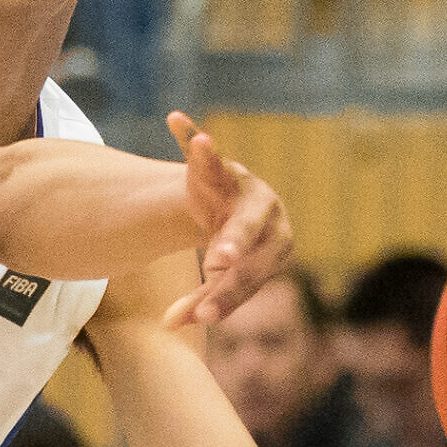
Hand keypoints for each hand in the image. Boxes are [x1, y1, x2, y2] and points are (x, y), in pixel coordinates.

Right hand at [158, 116, 291, 329]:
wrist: (238, 213)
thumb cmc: (233, 255)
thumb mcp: (222, 280)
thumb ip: (200, 301)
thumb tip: (168, 326)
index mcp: (277, 245)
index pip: (252, 275)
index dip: (228, 296)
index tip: (204, 317)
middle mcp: (268, 210)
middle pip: (250, 227)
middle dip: (235, 243)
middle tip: (219, 262)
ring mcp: (242, 183)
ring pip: (227, 177)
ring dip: (210, 163)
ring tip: (201, 143)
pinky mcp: (219, 165)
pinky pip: (203, 152)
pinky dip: (188, 136)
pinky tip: (176, 120)